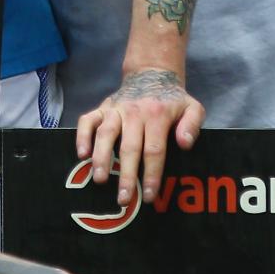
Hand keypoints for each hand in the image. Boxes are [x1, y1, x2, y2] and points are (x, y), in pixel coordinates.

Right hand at [75, 68, 203, 204]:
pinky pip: (87, 121)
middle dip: (126, 175)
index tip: (150, 196)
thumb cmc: (172, 99)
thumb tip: (184, 144)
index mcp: (157, 115)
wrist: (151, 74)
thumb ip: (192, 125)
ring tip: (99, 179)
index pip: (154, 150)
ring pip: (105, 134)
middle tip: (124, 199)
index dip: (152, 174)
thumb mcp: (192, 107)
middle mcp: (134, 112)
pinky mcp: (102, 108)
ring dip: (101, 158)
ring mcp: (115, 110)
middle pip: (129, 147)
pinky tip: (81, 155)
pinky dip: (82, 136)